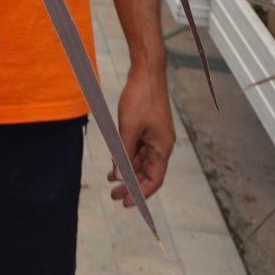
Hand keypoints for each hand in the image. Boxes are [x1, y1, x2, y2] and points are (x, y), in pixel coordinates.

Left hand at [107, 65, 175, 206]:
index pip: (154, 180)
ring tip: (111, 181)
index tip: (126, 203)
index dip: (140, 194)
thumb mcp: (128, 128)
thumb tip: (119, 175)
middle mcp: (161, 145)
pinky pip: (137, 148)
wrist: (146, 71)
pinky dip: (126, 156)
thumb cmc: (141, 97)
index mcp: (162, 148)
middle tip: (114, 196)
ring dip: (127, 171)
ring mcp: (154, 136)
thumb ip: (123, 153)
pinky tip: (114, 162)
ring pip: (140, 161)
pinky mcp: (147, 128)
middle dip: (131, 185)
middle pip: (147, 173)